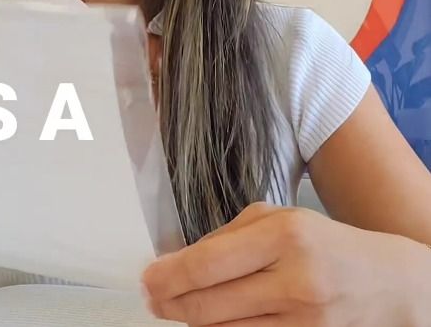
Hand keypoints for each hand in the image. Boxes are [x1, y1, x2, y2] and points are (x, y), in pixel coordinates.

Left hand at [142, 202, 419, 325]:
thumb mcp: (279, 217)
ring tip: (175, 308)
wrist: (388, 283)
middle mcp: (294, 280)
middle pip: (209, 304)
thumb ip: (230, 234)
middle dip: (170, 303)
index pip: (208, 263)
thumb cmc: (323, 242)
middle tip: (151, 299)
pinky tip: (209, 322)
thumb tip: (182, 257)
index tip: (147, 278)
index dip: (169, 275)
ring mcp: (302, 322)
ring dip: (191, 321)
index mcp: (284, 235)